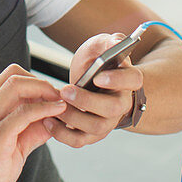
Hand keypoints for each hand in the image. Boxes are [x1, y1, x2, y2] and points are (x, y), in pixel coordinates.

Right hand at [0, 65, 66, 181]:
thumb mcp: (8, 146)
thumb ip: (29, 130)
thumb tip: (53, 120)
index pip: (8, 77)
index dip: (34, 81)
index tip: (50, 96)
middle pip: (14, 75)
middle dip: (41, 82)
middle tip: (59, 97)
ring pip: (17, 86)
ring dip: (44, 90)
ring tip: (60, 103)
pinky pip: (23, 113)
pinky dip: (44, 108)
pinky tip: (58, 112)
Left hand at [46, 33, 142, 147]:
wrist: (92, 79)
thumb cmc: (98, 60)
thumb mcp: (102, 45)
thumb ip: (109, 41)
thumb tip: (116, 43)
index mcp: (128, 79)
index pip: (133, 80)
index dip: (117, 79)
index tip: (98, 76)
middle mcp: (121, 103)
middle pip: (113, 108)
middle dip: (87, 101)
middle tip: (66, 91)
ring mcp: (108, 120)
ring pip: (96, 127)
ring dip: (73, 118)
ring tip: (54, 105)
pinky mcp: (92, 132)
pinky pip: (80, 140)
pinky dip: (63, 134)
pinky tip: (48, 121)